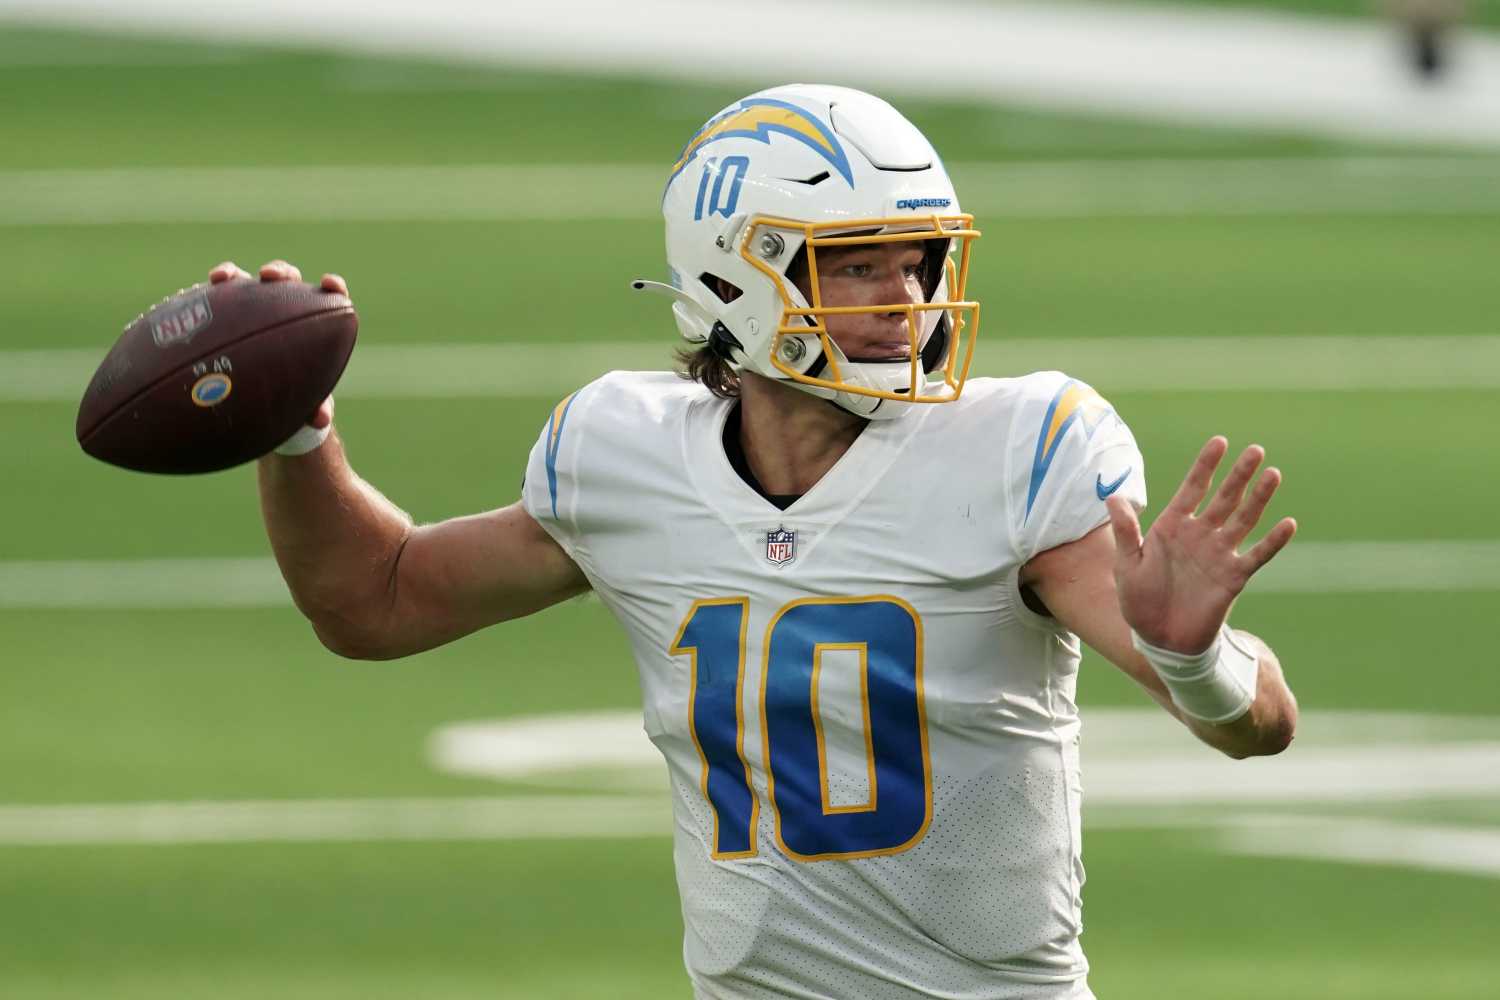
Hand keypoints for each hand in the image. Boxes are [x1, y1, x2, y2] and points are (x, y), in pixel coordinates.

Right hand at [209, 259, 343, 429]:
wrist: (259, 405)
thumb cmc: (291, 400)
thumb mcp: (304, 408)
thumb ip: (315, 410)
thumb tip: (320, 420)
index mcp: (312, 326)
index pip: (328, 299)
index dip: (332, 288)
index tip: (331, 284)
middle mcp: (283, 310)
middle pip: (287, 281)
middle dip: (280, 272)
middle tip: (271, 278)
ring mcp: (253, 308)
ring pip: (249, 282)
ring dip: (235, 274)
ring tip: (225, 278)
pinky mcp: (226, 314)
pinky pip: (217, 299)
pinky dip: (213, 290)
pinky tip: (202, 289)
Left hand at [1105, 437, 1296, 654]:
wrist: (1159, 639)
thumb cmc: (1138, 600)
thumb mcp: (1126, 564)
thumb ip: (1125, 531)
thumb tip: (1113, 497)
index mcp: (1172, 526)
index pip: (1193, 488)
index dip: (1206, 466)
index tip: (1220, 442)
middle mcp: (1199, 534)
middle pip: (1224, 498)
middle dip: (1239, 474)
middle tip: (1256, 450)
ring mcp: (1219, 554)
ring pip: (1244, 519)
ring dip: (1259, 498)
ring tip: (1273, 474)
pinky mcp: (1233, 577)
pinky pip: (1257, 555)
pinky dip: (1273, 541)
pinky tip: (1288, 524)